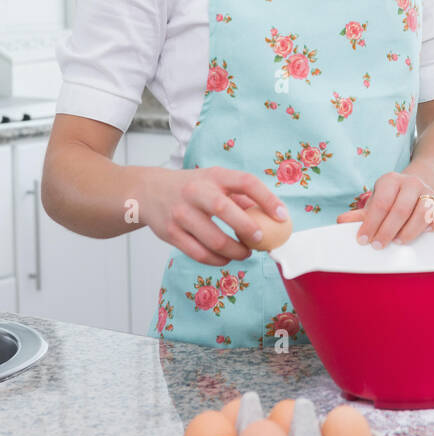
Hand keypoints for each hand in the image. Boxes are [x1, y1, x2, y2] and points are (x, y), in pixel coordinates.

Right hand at [140, 165, 289, 265]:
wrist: (148, 192)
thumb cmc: (192, 188)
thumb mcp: (215, 181)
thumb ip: (240, 196)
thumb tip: (272, 217)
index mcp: (213, 176)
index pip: (245, 182)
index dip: (267, 199)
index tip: (282, 216)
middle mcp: (195, 192)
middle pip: (224, 210)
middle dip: (247, 229)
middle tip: (261, 240)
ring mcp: (180, 213)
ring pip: (212, 240)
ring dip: (235, 251)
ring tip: (246, 253)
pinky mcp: (170, 233)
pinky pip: (198, 254)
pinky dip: (217, 260)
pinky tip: (226, 258)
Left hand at [335, 170, 433, 247]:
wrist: (419, 187)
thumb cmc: (393, 200)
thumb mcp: (376, 203)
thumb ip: (360, 215)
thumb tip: (341, 222)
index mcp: (391, 180)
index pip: (381, 203)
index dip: (371, 224)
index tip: (364, 240)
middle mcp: (412, 183)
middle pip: (401, 209)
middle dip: (388, 230)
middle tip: (379, 245)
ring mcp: (431, 192)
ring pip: (424, 212)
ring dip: (411, 230)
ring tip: (399, 241)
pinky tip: (428, 231)